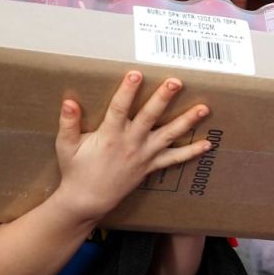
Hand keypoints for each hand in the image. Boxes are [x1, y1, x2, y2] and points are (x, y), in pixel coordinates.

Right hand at [50, 72, 213, 223]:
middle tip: (176, 82)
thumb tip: (69, 102)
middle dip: (163, 98)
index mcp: (109, 135)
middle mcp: (131, 143)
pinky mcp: (151, 166)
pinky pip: (174, 159)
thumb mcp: (66, 146)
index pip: (119, 108)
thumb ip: (68, 123)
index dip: (128, 90)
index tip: (136, 74)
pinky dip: (191, 152)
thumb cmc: (76, 170)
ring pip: (169, 135)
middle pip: (150, 117)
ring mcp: (144, 155)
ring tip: (204, 108)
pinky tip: (207, 145)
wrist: (87, 200)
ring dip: (187, 121)